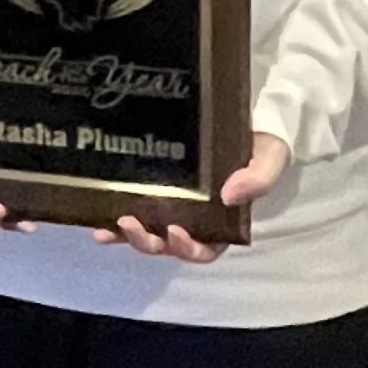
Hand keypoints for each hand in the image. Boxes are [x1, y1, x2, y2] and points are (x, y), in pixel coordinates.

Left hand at [93, 131, 290, 261]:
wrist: (251, 118)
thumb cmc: (263, 143)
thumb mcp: (269, 158)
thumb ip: (257, 179)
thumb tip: (230, 195)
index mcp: (223, 221)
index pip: (206, 249)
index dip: (189, 249)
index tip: (176, 232)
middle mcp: (195, 219)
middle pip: (168, 245)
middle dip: (149, 242)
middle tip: (131, 225)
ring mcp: (172, 206)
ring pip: (148, 233)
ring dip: (128, 236)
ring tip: (110, 227)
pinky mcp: (154, 190)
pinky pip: (134, 211)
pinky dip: (116, 222)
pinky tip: (98, 220)